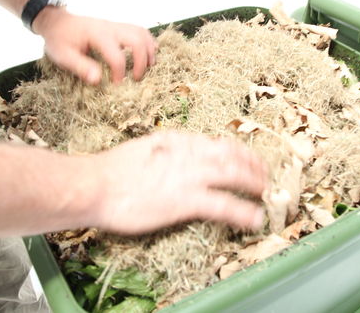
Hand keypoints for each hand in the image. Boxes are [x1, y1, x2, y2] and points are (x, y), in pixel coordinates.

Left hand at [33, 7, 157, 83]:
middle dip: (141, 62)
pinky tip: (148, 54)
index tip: (117, 85)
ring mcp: (116, 25)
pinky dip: (148, 42)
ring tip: (149, 66)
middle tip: (136, 78)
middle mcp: (110, 27)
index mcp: (97, 35)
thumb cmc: (59, 40)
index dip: (120, 73)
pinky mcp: (118, 27)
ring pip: (142, 33)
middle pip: (137, 40)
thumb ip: (80, 67)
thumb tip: (98, 80)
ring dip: (149, 50)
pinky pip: (140, 30)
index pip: (117, 56)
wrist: (57, 22)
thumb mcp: (63, 56)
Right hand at [90, 131, 267, 234]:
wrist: (94, 185)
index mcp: (177, 141)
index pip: (216, 143)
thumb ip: (166, 152)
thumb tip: (176, 159)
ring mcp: (190, 176)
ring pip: (234, 175)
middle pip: (232, 155)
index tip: (247, 157)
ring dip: (254, 184)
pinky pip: (224, 205)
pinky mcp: (186, 200)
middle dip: (253, 165)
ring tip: (265, 193)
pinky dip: (243, 212)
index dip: (237, 151)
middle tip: (264, 174)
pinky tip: (254, 218)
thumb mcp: (144, 150)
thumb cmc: (111, 171)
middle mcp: (189, 153)